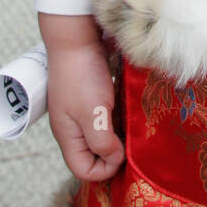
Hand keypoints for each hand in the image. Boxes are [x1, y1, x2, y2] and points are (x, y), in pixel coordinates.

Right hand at [45, 37, 123, 182]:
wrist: (77, 36)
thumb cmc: (82, 75)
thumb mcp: (93, 114)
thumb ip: (102, 142)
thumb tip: (115, 159)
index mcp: (69, 136)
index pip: (84, 170)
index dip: (105, 169)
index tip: (124, 154)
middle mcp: (75, 126)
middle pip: (95, 154)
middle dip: (116, 152)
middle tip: (135, 140)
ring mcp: (85, 110)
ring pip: (105, 133)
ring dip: (122, 132)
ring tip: (137, 123)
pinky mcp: (95, 94)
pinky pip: (111, 114)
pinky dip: (122, 114)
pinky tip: (134, 106)